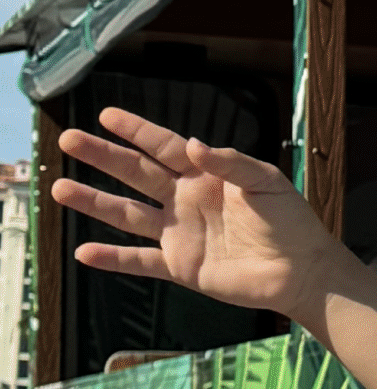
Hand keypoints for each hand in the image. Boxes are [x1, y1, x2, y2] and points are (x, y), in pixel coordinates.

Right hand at [52, 107, 351, 323]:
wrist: (304, 272)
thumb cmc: (292, 223)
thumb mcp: (266, 183)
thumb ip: (231, 163)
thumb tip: (194, 146)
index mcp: (207, 176)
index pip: (164, 147)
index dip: (137, 131)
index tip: (106, 115)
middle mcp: (187, 201)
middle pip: (136, 174)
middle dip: (103, 157)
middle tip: (68, 140)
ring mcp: (182, 233)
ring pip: (129, 214)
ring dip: (95, 202)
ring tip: (60, 189)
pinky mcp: (182, 266)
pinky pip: (140, 262)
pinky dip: (113, 258)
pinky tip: (84, 252)